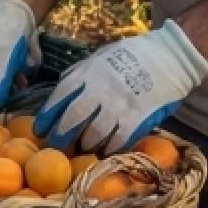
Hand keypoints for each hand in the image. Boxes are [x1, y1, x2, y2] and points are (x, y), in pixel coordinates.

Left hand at [32, 21, 207, 154]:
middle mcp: (101, 89)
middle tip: (54, 146)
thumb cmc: (131, 56)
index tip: (39, 128)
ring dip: (86, 143)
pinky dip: (110, 148)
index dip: (49, 113)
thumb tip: (63, 87)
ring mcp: (119, 105)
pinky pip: (119, 140)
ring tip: (82, 148)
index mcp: (89, 72)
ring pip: (95, 132)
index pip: (62, 95)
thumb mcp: (101, 57)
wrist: (168, 58)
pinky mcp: (138, 119)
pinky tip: (105, 152)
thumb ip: (82, 72)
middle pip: (74, 116)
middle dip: (61, 134)